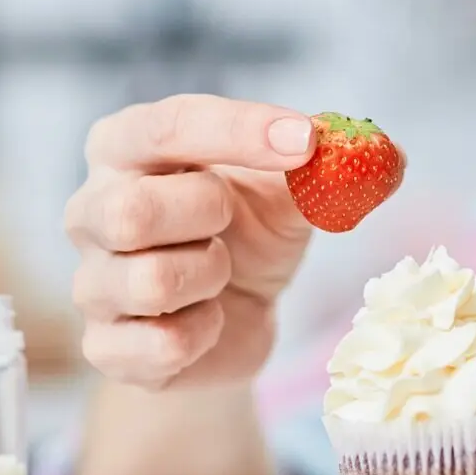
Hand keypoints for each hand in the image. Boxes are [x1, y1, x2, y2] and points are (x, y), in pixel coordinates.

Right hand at [66, 94, 316, 389]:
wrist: (236, 319)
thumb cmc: (247, 232)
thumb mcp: (288, 190)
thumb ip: (328, 167)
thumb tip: (385, 157)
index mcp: (124, 147)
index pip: (168, 126)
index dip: (239, 132)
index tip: (306, 143)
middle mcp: (90, 209)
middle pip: (132, 212)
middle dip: (205, 216)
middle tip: (229, 222)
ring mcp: (90, 282)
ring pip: (152, 282)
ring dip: (211, 278)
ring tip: (220, 275)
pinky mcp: (106, 348)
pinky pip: (164, 344)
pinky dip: (206, 334)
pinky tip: (208, 321)